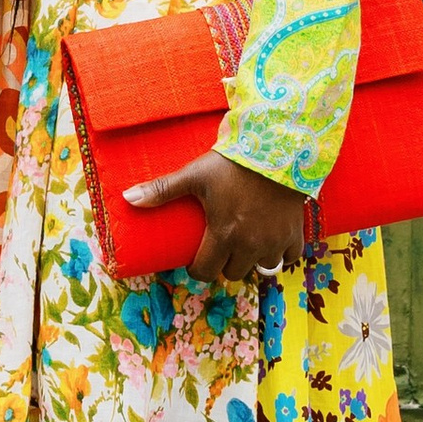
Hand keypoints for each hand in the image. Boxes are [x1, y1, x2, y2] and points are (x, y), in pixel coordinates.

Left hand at [123, 147, 313, 281]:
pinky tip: (273, 239)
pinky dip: (282, 252)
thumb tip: (128, 198)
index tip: (198, 257)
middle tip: (221, 246)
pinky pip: (290, 257)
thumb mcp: (195, 175)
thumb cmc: (232, 162)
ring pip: (262, 268)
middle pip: (233, 273)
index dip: (198, 268)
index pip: (205, 272)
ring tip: (246, 243)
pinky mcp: (294, 233)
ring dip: (253, 260)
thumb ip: (163, 189)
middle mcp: (249, 245)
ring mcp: (274, 241)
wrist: (278, 148)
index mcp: (222, 234)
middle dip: (225, 263)